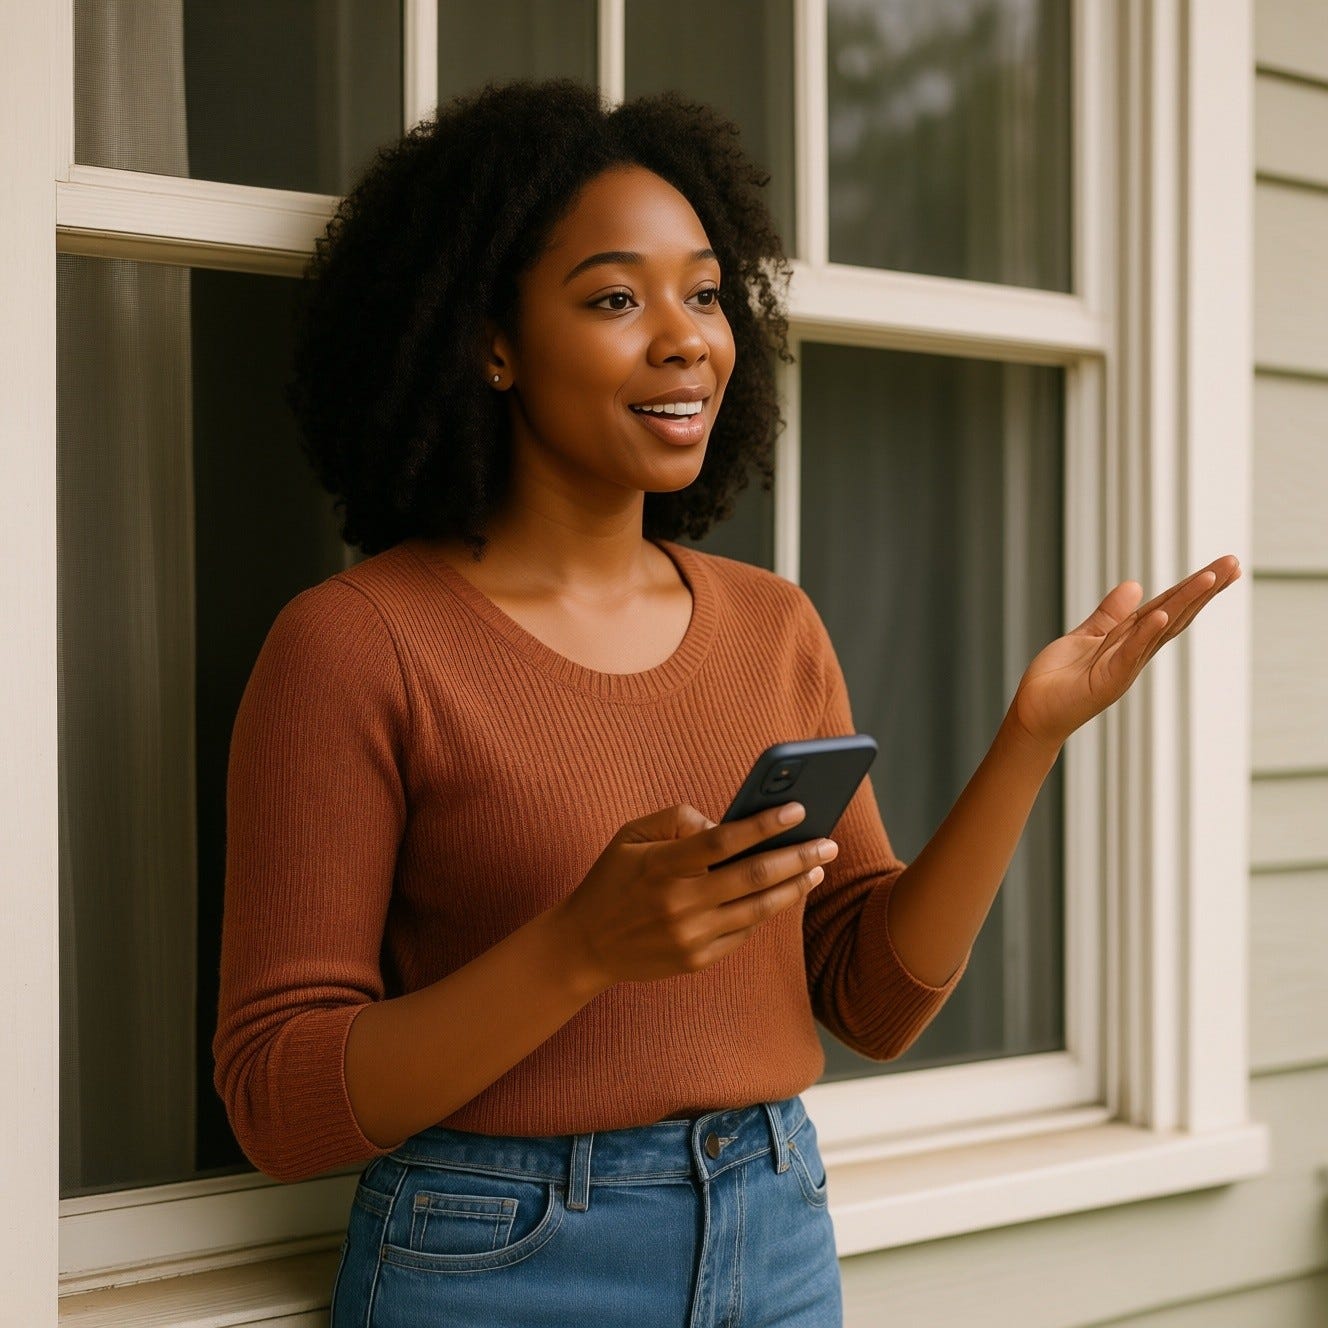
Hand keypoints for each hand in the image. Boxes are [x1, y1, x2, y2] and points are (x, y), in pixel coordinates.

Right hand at [553, 801, 838, 991]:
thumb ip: (677, 818)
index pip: (724, 840)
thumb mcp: (631, 834)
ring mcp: (690, 936)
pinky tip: (782, 894)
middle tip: (828, 843)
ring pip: (758, 909)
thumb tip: (725, 824)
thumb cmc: (613, 878)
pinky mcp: (697, 960)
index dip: (765, 824)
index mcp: (662, 864)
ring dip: (794, 887)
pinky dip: (765, 911)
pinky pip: (743, 932)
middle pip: (754, 877)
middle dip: (798, 857)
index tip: (799, 809)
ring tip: (816, 869)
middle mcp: (679, 902)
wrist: (585, 945)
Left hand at [1009, 553, 1242, 751]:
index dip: (1193, 587)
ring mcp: (1124, 667)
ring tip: (1209, 578)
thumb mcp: (1086, 636)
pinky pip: (1130, 654)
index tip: (1224, 567)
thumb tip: (1135, 585)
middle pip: (1175, 614)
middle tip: (1235, 563)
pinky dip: (1146, 634)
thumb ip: (1110, 614)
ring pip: (1160, 630)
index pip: (1168, 607)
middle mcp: (1134, 653)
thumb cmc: (1058, 679)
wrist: (1034, 713)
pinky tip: (1163, 614)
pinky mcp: (1107, 681)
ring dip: (1185, 603)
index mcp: (1130, 640)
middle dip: (1204, 589)